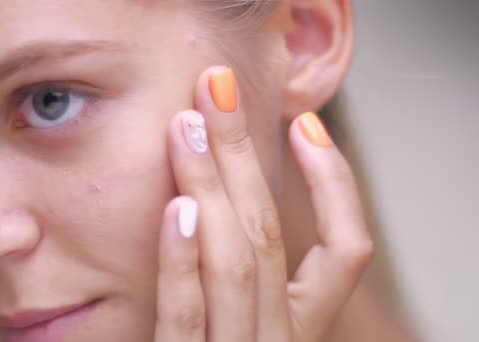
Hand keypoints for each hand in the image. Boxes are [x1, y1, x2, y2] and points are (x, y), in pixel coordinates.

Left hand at [154, 66, 373, 341]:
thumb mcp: (242, 320)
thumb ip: (239, 272)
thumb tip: (221, 190)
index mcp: (299, 328)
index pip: (348, 254)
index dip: (337, 186)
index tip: (305, 123)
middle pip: (274, 238)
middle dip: (245, 156)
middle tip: (217, 90)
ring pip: (237, 266)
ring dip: (212, 188)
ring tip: (188, 127)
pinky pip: (186, 319)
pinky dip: (182, 262)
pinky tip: (176, 208)